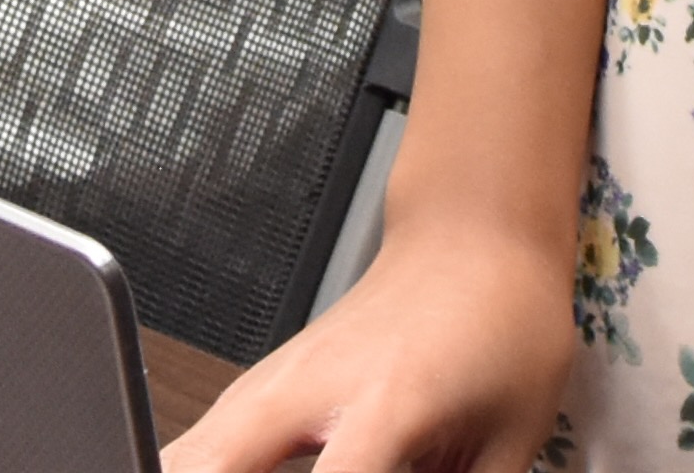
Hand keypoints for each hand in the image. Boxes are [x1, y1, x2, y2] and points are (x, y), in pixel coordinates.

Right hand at [158, 218, 574, 472]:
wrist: (471, 243)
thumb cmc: (501, 329)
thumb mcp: (509, 443)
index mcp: (387, 401)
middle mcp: (311, 384)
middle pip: (209, 466)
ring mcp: (273, 377)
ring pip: (185, 454)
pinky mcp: (259, 381)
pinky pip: (198, 444)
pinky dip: (193, 471)